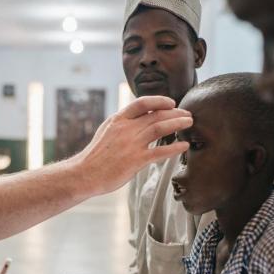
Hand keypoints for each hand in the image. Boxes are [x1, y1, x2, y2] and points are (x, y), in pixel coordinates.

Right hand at [70, 96, 190, 194]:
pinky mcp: (135, 160)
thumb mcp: (106, 131)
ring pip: (160, 128)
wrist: (84, 173)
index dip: (159, 100)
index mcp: (118, 120)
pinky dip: (174, 148)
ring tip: (189, 123)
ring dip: (177, 123)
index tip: (171, 102)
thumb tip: (138, 117)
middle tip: (187, 114)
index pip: (142, 102)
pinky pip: (160, 152)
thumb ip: (122, 124)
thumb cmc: (96, 155)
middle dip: (175, 112)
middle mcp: (126, 129)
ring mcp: (131, 144)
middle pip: (156, 114)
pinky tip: (184, 146)